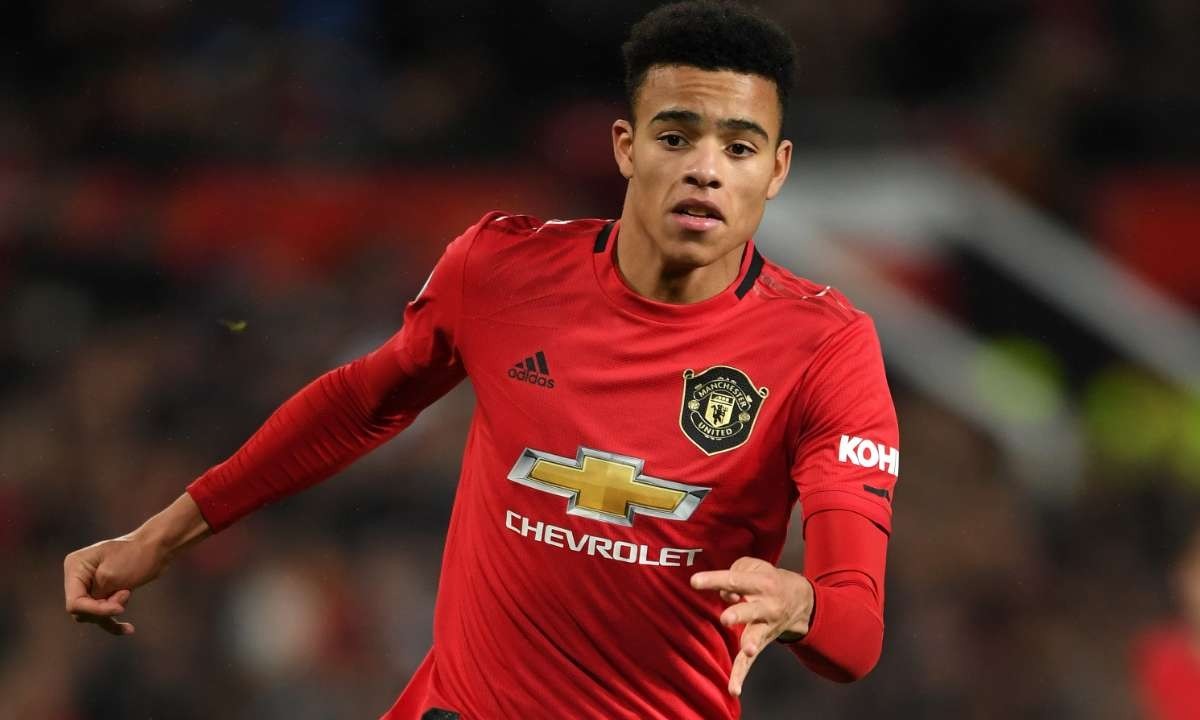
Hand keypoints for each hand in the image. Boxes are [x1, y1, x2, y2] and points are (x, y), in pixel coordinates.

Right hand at [64, 492, 210, 635]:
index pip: (74, 602)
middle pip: (82, 610)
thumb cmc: (136, 556)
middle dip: (105, 608)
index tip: (119, 608)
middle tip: (126, 593)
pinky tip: (129, 629)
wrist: (159, 547)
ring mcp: (90, 584)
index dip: (95, 610)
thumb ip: (95, 597)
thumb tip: (85, 613)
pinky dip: (114, 621)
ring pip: (93, 614)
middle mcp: (78, 576)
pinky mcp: (104, 591)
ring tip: (129, 592)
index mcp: (75, 567)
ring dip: (113, 610)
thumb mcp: (111, 577)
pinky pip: (103, 614)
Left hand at [691, 556, 814, 696]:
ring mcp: (765, 626)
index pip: (735, 579)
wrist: (800, 600)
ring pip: (756, 636)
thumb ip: (736, 574)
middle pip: (751, 610)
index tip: (695, 581)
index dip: (715, 580)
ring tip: (747, 650)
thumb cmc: (767, 579)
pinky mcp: (761, 643)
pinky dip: (741, 675)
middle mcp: (766, 606)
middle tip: (726, 618)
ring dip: (750, 644)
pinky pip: (750, 661)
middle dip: (739, 614)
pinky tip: (733, 689)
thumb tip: (724, 593)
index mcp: (762, 583)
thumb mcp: (755, 567)